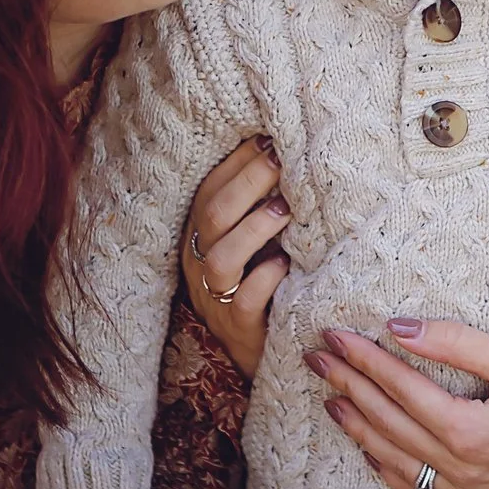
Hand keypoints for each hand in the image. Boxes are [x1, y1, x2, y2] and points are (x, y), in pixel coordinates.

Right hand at [182, 137, 290, 378]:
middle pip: (214, 213)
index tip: (271, 137)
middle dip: (249, 182)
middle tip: (283, 160)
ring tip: (287, 209)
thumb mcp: (257, 239)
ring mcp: (216, 297)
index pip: (210, 188)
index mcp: (201, 234)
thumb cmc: (264, 283)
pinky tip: (285, 263)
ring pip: (222, 257)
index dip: (238, 161)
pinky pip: (244, 301)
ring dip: (256, 227)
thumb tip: (288, 150)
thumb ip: (263, 203)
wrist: (262, 352)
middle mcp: (201, 262)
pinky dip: (265, 278)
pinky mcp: (238, 328)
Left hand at [305, 318, 488, 488]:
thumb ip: (458, 343)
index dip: (363, 359)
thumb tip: (398, 328)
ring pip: (397, 461)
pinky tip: (371, 446)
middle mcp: (466, 472)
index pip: (401, 389)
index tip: (334, 335)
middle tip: (317, 358)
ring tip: (331, 399)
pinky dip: (389, 467)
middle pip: (389, 424)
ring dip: (360, 428)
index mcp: (473, 433)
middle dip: (349, 388)